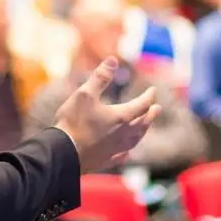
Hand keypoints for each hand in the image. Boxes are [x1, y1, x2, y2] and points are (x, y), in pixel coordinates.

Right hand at [54, 57, 161, 172]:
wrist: (63, 153)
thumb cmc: (73, 122)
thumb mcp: (84, 94)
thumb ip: (100, 77)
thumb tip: (113, 60)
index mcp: (120, 117)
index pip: (140, 105)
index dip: (148, 96)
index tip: (153, 90)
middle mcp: (122, 135)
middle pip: (142, 124)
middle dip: (150, 115)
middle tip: (157, 109)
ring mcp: (114, 150)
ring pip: (134, 140)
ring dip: (142, 132)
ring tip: (145, 128)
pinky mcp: (105, 161)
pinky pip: (121, 156)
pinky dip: (127, 152)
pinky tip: (127, 153)